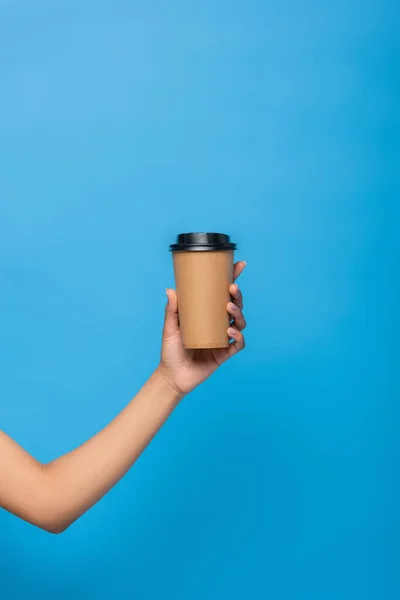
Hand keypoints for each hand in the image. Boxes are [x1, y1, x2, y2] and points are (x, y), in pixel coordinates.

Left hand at [157, 261, 246, 395]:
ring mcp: (223, 339)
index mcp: (208, 314)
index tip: (239, 265)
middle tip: (231, 288)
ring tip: (228, 307)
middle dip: (237, 296)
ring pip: (240, 323)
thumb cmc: (171, 350)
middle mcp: (218, 325)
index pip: (223, 294)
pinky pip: (237, 344)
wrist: (172, 376)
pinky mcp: (224, 354)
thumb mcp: (169, 327)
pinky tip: (229, 331)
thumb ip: (172, 310)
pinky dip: (237, 337)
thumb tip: (171, 289)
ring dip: (238, 313)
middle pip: (235, 307)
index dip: (233, 279)